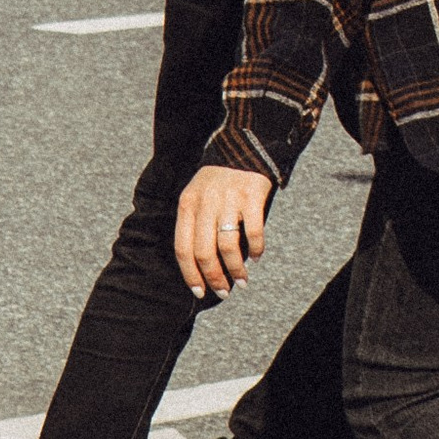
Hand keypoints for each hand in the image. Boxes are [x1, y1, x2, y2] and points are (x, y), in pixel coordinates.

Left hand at [174, 163, 274, 297]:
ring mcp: (229, 199)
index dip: (191, 275)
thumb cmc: (217, 180)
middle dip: (214, 278)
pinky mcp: (252, 195)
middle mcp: (205, 203)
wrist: (243, 146)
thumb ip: (195, 225)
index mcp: (187, 205)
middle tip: (223, 292)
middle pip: (204, 252)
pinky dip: (255, 249)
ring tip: (242, 281)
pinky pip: (253, 231)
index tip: (199, 292)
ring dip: (235, 269)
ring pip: (228, 246)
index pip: (183, 249)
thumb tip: (202, 266)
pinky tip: (256, 257)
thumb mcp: (196, 196)